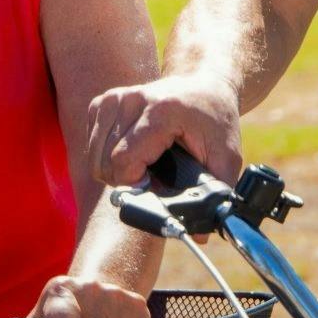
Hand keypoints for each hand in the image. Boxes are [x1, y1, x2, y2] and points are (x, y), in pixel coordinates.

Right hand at [85, 72, 243, 189]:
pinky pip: (91, 144)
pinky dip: (106, 155)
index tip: (152, 186)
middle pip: (105, 161)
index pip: (124, 160)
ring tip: (143, 165)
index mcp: (161, 111)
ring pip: (94, 155)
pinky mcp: (102, 101)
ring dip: (114, 170)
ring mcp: (113, 97)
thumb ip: (217, 192)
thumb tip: (200, 234)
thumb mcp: (226, 154)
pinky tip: (132, 150)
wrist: (203, 83)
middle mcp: (132, 99)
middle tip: (151, 179)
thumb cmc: (214, 119)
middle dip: (125, 181)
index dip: (135, 184)